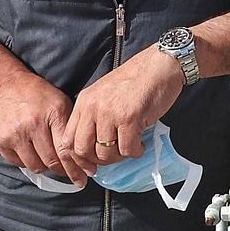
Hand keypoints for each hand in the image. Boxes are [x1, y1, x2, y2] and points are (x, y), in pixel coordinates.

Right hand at [0, 72, 87, 185]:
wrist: (6, 86)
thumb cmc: (39, 94)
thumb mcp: (61, 102)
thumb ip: (70, 127)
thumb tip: (84, 154)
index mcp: (52, 114)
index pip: (66, 150)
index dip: (76, 167)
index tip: (85, 177)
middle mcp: (32, 125)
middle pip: (52, 161)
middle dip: (65, 172)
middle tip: (73, 176)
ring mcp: (15, 135)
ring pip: (36, 166)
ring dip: (46, 167)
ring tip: (51, 161)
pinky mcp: (1, 142)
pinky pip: (20, 164)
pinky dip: (29, 162)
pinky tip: (34, 153)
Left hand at [66, 46, 185, 173]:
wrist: (161, 65)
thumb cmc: (139, 78)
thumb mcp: (107, 93)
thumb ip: (96, 115)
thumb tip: (95, 146)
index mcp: (85, 100)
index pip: (68, 139)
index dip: (78, 158)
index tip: (90, 164)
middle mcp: (93, 107)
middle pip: (82, 149)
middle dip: (98, 160)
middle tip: (113, 158)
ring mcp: (110, 113)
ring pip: (105, 153)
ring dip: (119, 156)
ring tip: (130, 146)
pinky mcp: (129, 118)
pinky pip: (127, 149)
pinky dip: (136, 151)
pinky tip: (141, 143)